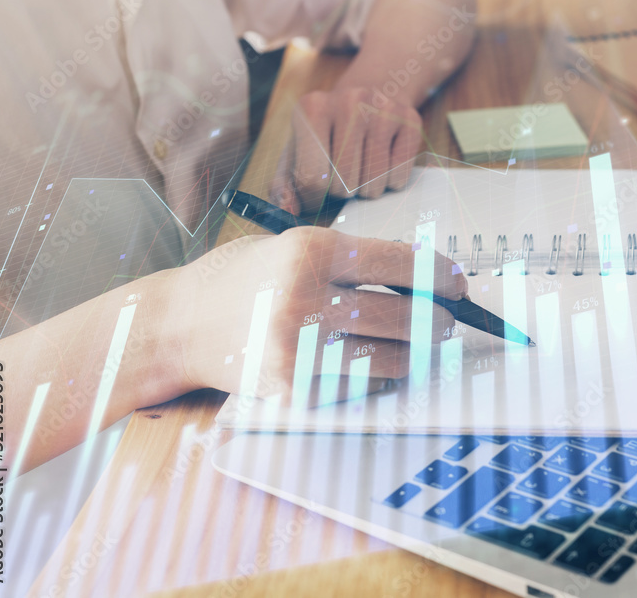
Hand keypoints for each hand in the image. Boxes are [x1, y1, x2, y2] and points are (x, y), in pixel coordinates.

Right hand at [174, 227, 465, 407]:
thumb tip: (423, 278)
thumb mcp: (294, 247)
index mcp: (311, 250)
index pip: (401, 264)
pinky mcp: (292, 389)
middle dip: (437, 320)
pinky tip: (370, 362)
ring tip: (413, 343)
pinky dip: (377, 375)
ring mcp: (298, 348)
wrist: (179, 324)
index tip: (457, 284)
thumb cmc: (243, 279)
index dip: (441, 276)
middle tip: (444, 321)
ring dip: (414, 353)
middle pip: (406, 316)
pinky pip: (361, 386)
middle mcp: (305, 298)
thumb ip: (353, 260)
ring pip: (393, 357)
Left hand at [271, 88, 423, 214]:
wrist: (364, 101)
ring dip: (367, 191)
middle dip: (342, 193)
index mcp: (312, 108)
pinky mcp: (409, 120)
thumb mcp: (297, 154)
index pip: (311, 179)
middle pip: (344, 183)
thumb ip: (284, 187)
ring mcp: (382, 108)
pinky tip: (383, 165)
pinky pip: (399, 176)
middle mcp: (348, 101)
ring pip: (373, 183)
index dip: (314, 198)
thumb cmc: (326, 137)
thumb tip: (287, 210)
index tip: (318, 192)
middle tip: (343, 178)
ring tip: (362, 173)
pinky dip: (390, 183)